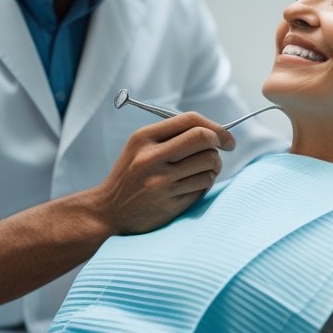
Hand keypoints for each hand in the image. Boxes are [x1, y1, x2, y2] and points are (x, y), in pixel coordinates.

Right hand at [95, 112, 234, 234]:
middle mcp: (152, 159)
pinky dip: (205, 183)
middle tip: (221, 150)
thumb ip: (170, 134)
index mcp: (144, 138)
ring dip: (214, 166)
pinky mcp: (170, 204)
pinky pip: (203, 186)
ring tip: (205, 169)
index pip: (190, 121)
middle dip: (220, 144)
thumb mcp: (139, 146)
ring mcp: (161, 183)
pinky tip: (194, 184)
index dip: (215, 126)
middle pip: (204, 140)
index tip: (224, 136)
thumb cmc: (130, 174)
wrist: (107, 211)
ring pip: (209, 165)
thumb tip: (213, 130)